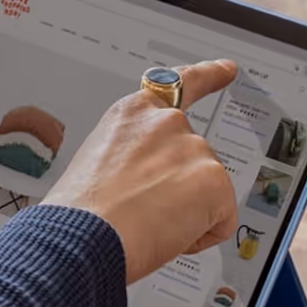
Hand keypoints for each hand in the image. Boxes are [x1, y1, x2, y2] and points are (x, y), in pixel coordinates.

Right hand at [45, 60, 241, 283]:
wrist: (82, 235)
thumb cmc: (78, 213)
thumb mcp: (97, 164)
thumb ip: (134, 158)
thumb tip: (148, 186)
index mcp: (133, 114)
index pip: (179, 84)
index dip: (209, 75)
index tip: (227, 69)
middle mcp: (167, 123)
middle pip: (195, 160)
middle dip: (180, 190)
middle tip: (142, 211)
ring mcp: (193, 148)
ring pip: (207, 194)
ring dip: (185, 215)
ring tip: (145, 223)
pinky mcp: (213, 179)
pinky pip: (221, 222)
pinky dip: (200, 237)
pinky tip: (166, 235)